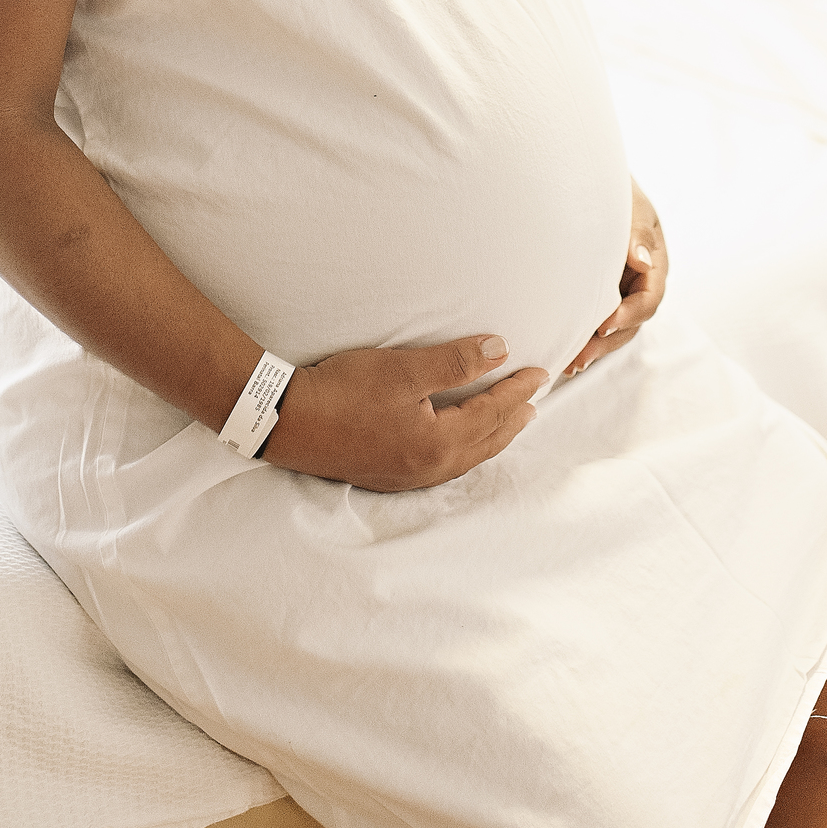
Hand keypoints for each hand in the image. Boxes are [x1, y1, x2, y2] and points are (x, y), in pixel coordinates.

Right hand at [261, 335, 547, 491]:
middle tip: (534, 401)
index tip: (540, 373)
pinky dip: (465, 450)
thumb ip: (455, 362)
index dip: (517, 390)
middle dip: (512, 420)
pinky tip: (459, 442)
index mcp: (438, 443)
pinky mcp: (388, 475)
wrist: (286, 421)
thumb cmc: (343, 391)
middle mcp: (428, 468)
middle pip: (485, 443)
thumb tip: (501, 350)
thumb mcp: (403, 368)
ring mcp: (406, 477)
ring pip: (466, 458)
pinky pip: (444, 465)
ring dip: (491, 437)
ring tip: (508, 422)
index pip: (491, 413)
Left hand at [563, 179, 667, 376]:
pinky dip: (584, 336)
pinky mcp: (601, 294)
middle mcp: (641, 284)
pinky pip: (596, 319)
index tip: (603, 325)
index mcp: (656, 265)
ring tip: (569, 364)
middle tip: (579, 357)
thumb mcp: (633, 207)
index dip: (628, 316)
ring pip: (614, 328)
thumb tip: (644, 263)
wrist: (594, 182)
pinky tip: (564, 351)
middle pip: (631, 323)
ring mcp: (621, 291)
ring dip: (594, 347)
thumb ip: (637, 233)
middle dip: (607, 342)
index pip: (649, 299)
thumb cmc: (617, 192)